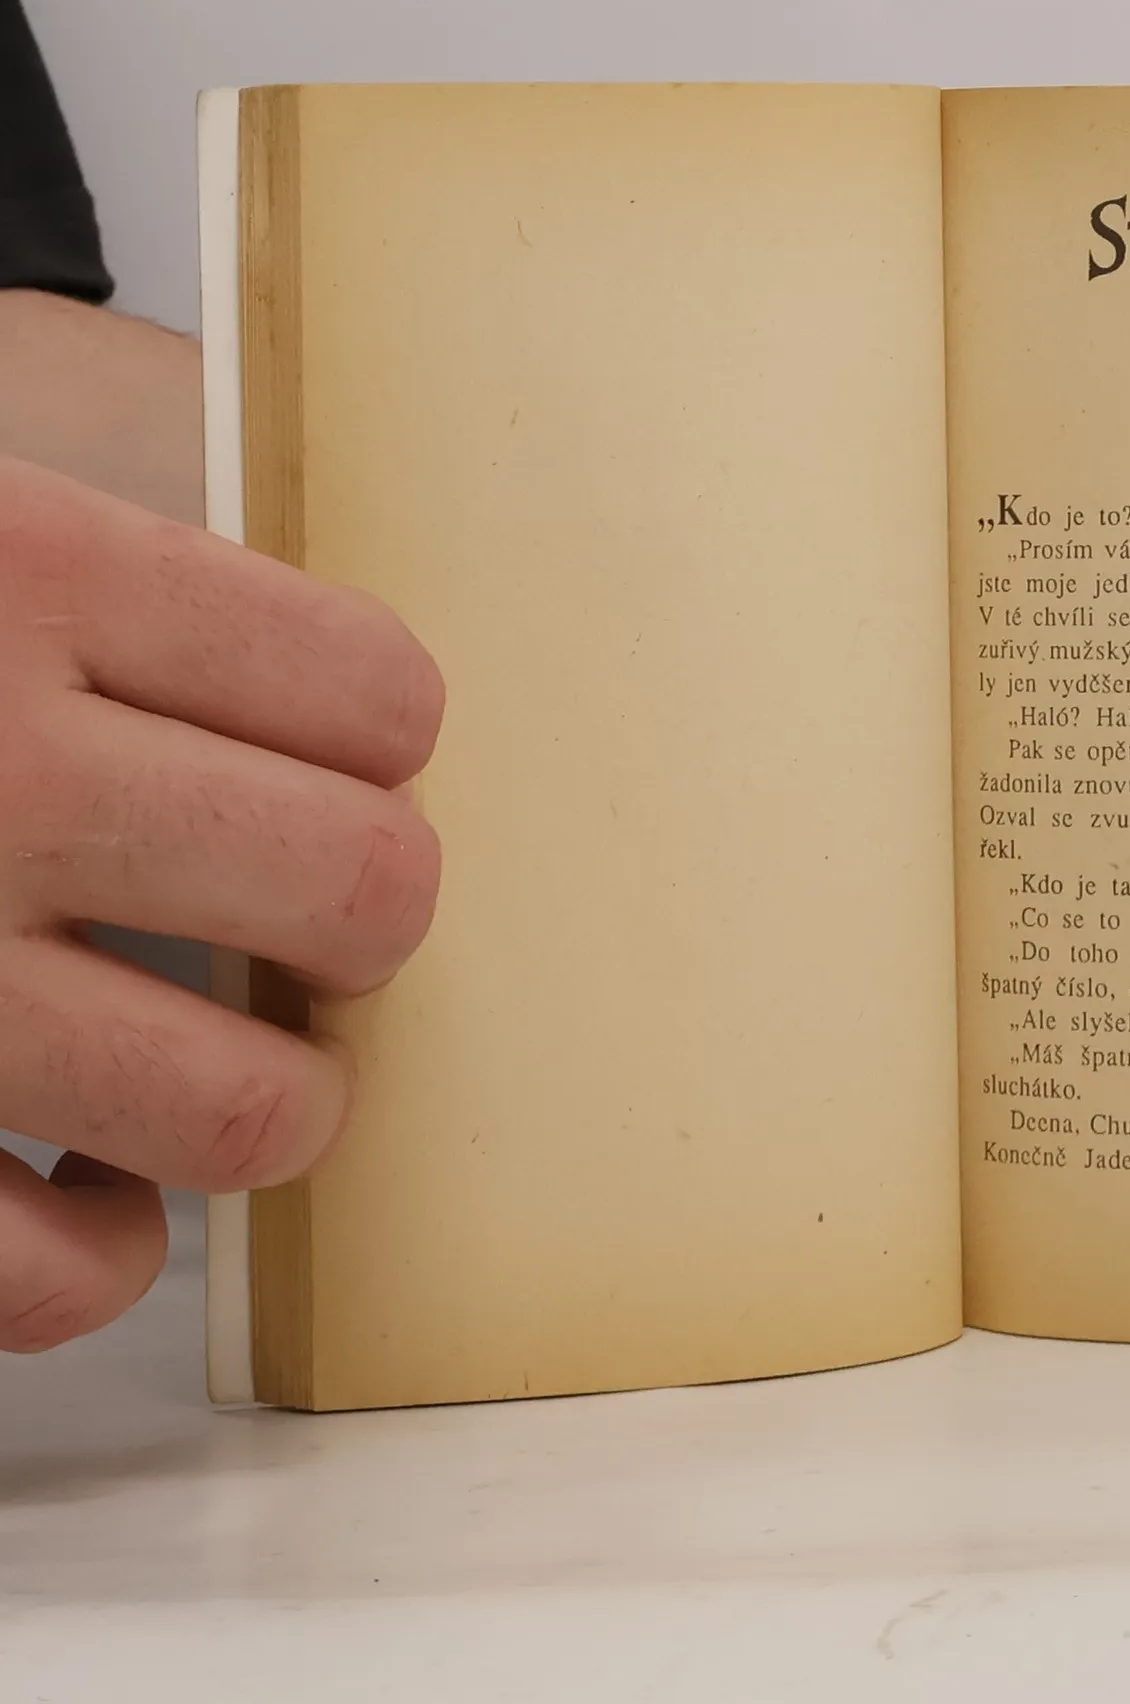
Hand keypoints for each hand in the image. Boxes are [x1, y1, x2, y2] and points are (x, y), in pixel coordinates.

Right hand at [0, 457, 441, 1351]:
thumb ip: (91, 594)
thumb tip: (331, 715)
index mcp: (22, 570)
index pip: (373, 690)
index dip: (380, 739)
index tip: (345, 762)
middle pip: (362, 892)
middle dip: (360, 921)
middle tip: (304, 920)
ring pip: (250, 1107)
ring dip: (272, 1101)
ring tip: (224, 1064)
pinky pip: (46, 1273)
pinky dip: (89, 1249)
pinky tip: (66, 1180)